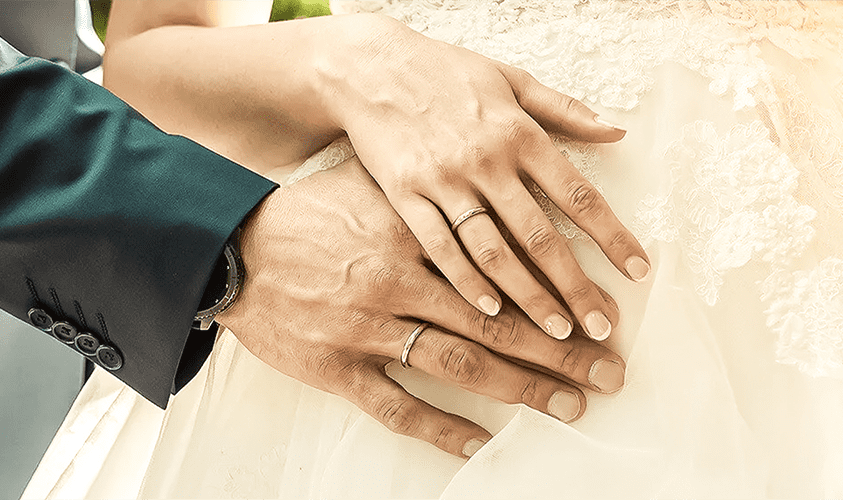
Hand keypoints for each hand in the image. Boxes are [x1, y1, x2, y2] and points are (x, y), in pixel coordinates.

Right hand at [217, 158, 626, 457]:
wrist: (232, 249)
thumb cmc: (310, 213)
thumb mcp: (375, 185)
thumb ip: (437, 194)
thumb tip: (495, 186)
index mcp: (419, 235)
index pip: (506, 271)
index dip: (559, 296)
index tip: (601, 318)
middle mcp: (402, 284)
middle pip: (499, 323)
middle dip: (561, 352)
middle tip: (609, 373)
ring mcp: (370, 330)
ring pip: (461, 364)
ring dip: (522, 388)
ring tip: (571, 407)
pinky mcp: (339, 369)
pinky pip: (397, 407)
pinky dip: (441, 428)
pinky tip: (481, 443)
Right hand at [325, 14, 650, 340]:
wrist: (369, 68)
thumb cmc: (445, 72)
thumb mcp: (510, 78)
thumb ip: (564, 109)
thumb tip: (616, 131)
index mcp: (518, 133)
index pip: (577, 193)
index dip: (612, 235)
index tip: (639, 271)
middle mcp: (486, 162)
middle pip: (539, 236)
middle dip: (574, 286)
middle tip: (601, 326)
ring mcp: (444, 182)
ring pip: (492, 251)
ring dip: (527, 297)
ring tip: (556, 334)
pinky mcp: (405, 197)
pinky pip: (440, 249)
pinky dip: (467, 282)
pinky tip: (491, 313)